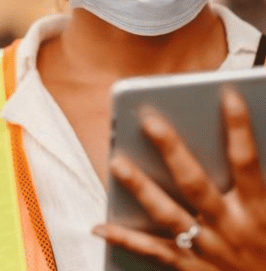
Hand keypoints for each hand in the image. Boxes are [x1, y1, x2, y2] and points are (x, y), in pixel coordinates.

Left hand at [93, 88, 265, 270]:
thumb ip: (260, 179)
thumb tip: (249, 149)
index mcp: (258, 210)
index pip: (247, 162)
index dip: (239, 128)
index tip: (228, 95)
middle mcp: (230, 228)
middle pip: (196, 183)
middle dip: (173, 151)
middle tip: (150, 122)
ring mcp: (207, 248)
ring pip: (168, 214)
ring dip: (141, 188)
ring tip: (117, 163)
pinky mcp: (190, 267)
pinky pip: (153, 251)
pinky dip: (124, 239)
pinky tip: (99, 226)